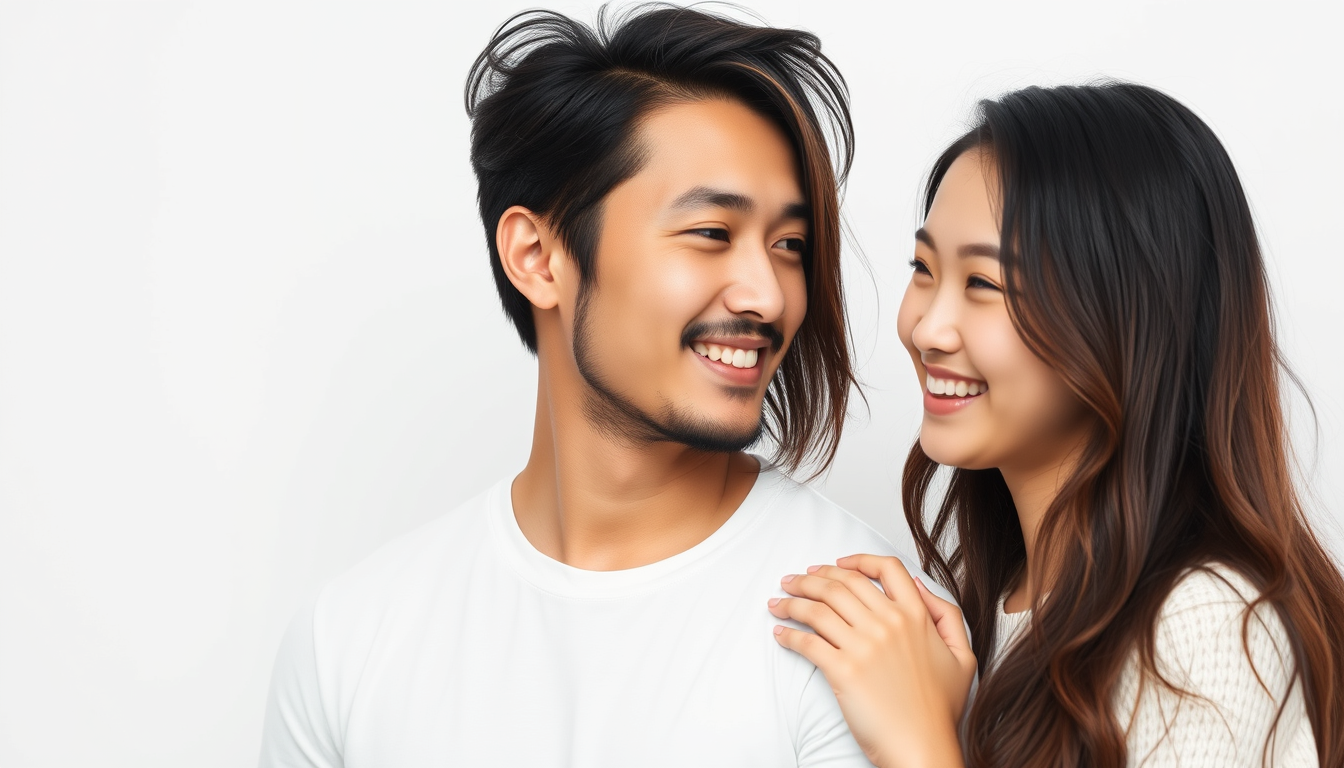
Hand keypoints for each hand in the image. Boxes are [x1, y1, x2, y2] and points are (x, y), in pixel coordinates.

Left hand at [768, 554, 974, 767]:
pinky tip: (780, 633)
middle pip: (841, 583)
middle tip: (793, 580)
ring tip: (777, 602)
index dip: (857, 560)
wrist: (923, 747)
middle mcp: (889, 623)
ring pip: (819, 608)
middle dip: (811, 577)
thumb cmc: (940, 709)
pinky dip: (789, 634)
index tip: (836, 563)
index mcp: (917, 616)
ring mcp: (865, 646)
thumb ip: (946, 616)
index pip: (885, 569)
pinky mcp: (844, 670)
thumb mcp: (962, 655)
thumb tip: (917, 586)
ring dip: (792, 600)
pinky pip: (807, 642)